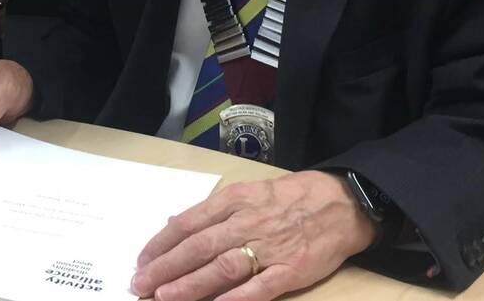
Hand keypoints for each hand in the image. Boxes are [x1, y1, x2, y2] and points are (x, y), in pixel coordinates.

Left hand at [131, 171, 378, 300]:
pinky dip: (238, 297)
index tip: (140, 260)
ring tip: (165, 297)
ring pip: (223, 267)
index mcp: (234, 201)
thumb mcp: (248, 192)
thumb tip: (174, 223)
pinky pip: (261, 286)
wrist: (343, 202)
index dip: (162, 243)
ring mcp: (270, 247)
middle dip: (166, 267)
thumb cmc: (290, 198)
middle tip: (140, 284)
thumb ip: (212, 211)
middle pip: (199, 246)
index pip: (188, 223)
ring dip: (191, 284)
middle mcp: (248, 222)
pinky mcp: (292, 269)